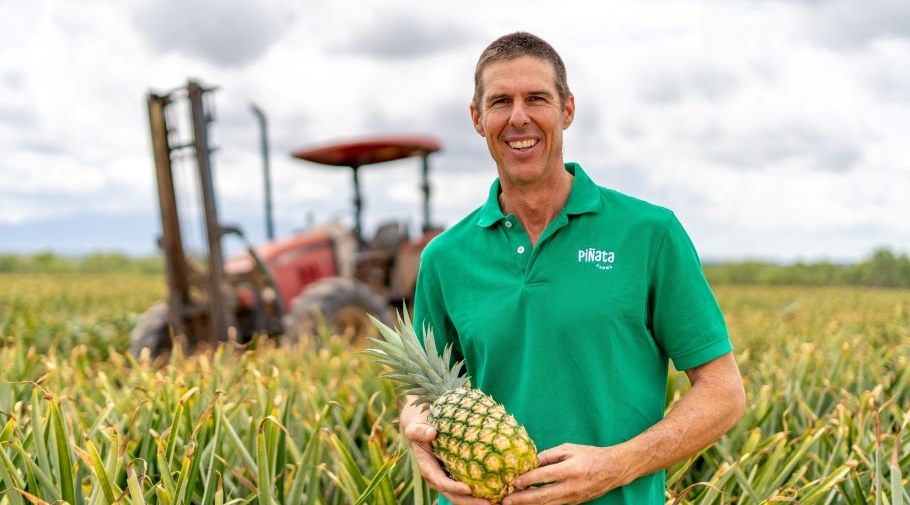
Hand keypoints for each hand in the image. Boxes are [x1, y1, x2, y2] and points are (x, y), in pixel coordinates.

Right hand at [400, 406, 490, 504]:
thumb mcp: (415, 428)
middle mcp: (436, 477)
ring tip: (495, 502)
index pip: (441, 482)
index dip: (453, 487)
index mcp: (427, 468)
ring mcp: (446, 478)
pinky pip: (465, 487)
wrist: (421, 429)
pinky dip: (478, 492)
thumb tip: (431, 432)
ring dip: (475, 501)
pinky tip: (495, 493)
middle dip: (469, 501)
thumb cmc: (419, 427)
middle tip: (488, 503)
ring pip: (460, 496)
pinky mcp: (454, 475)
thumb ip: (420, 431)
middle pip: (452, 495)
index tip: (468, 489)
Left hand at [503, 443, 628, 504]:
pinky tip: (528, 502)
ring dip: (528, 504)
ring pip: (547, 504)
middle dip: (522, 499)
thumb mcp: (569, 449)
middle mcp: (572, 486)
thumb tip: (530, 462)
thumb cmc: (589, 455)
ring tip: (513, 503)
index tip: (513, 482)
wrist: (613, 469)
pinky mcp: (574, 503)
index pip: (544, 476)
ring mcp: (573, 497)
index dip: (527, 479)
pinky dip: (540, 504)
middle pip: (543, 496)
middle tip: (506, 500)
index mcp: (570, 469)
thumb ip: (549, 455)